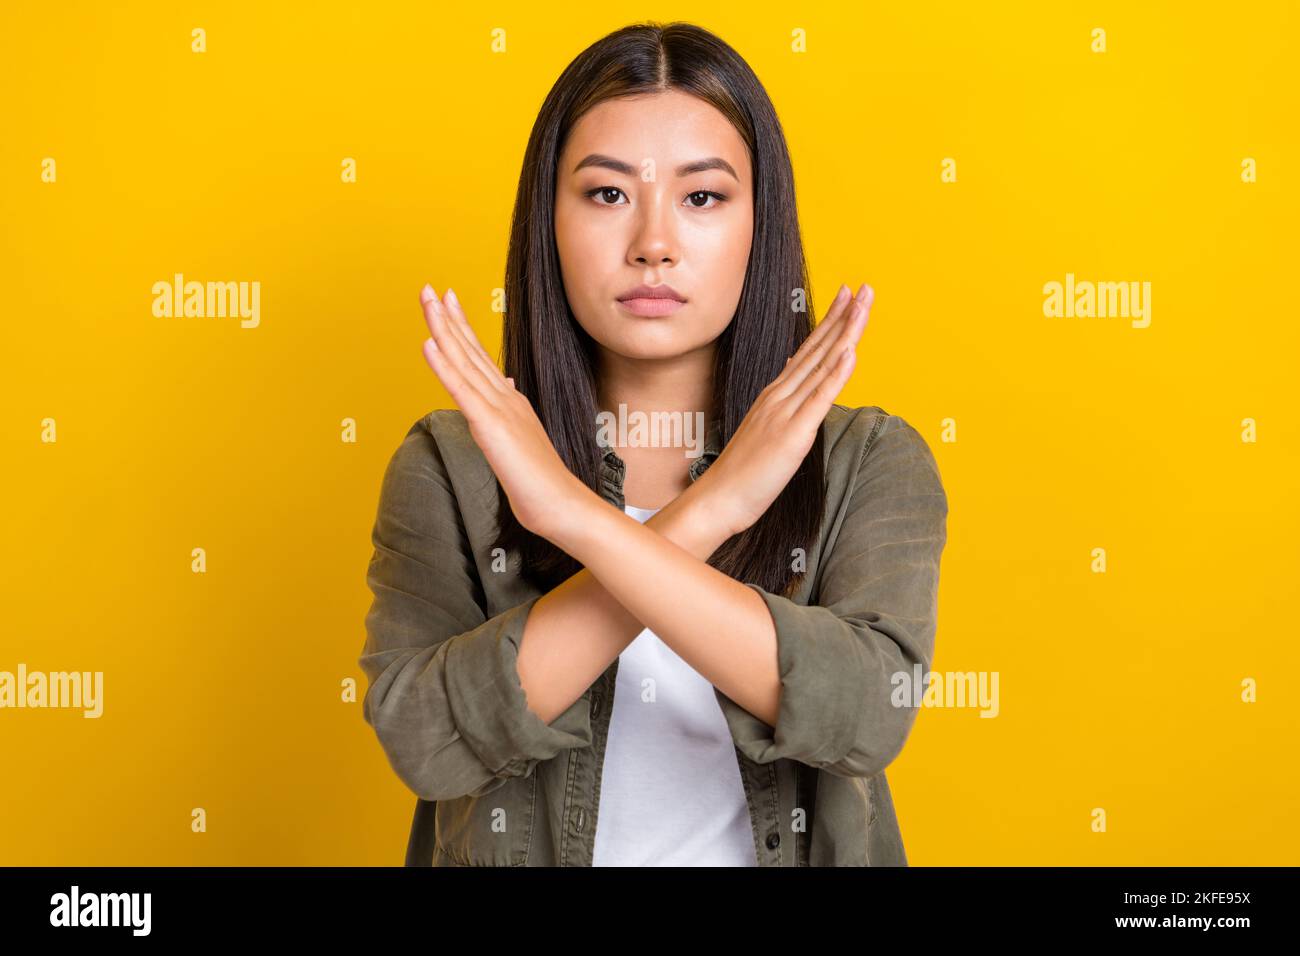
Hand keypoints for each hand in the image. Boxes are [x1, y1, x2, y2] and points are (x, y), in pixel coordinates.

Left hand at [418, 284, 590, 541]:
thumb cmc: (541, 481)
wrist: (559, 502)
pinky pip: (462, 391)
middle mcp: (504, 397)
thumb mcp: (522, 439)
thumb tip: (506, 384)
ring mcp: (498, 409)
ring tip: (428, 301)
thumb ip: (510, 411)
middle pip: (470, 350)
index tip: (447, 302)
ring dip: (443, 329)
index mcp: (510, 401)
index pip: (479, 357)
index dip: (462, 327)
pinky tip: (429, 343)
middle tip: (430, 288)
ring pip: (464, 362)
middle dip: (448, 317)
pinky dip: (444, 365)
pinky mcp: (490, 426)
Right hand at [697, 282, 872, 536]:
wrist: (717, 498)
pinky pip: (818, 399)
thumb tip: (796, 393)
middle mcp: (780, 396)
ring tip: (862, 306)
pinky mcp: (793, 434)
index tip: (845, 298)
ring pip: (821, 365)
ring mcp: (785, 412)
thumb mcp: (765, 435)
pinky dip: (836, 374)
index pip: (808, 352)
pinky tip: (849, 352)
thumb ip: (781, 412)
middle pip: (818, 349)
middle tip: (863, 288)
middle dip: (843, 317)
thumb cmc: (740, 474)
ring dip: (845, 333)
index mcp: (775, 396)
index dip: (829, 323)